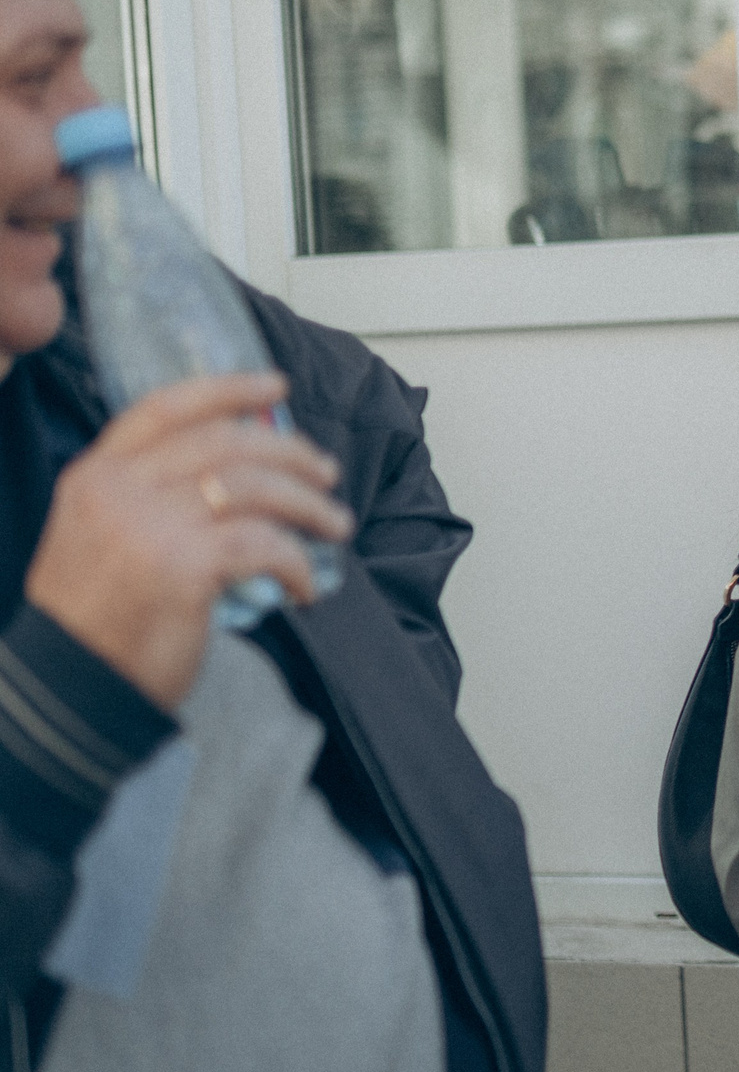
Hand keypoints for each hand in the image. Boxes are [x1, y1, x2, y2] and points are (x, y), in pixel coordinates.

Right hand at [24, 374, 350, 709]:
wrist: (69, 686)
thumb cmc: (95, 617)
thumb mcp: (97, 535)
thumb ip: (147, 494)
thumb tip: (234, 470)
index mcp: (96, 475)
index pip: (167, 408)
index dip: (228, 389)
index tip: (276, 386)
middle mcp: (119, 490)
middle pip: (226, 443)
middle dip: (290, 453)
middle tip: (326, 472)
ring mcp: (151, 526)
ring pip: (255, 487)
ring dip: (309, 505)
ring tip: (335, 524)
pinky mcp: (184, 568)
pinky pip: (265, 546)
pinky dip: (299, 563)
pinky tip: (308, 587)